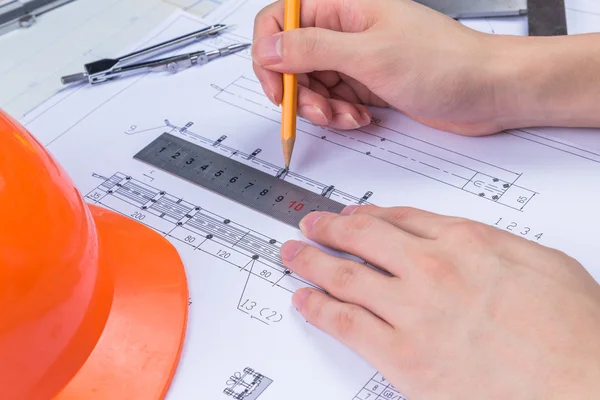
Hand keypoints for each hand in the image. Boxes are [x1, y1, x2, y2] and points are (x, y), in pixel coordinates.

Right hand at [252, 0, 599, 134]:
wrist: (488, 91)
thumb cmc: (447, 64)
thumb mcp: (370, 55)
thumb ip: (312, 50)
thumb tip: (269, 48)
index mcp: (344, 8)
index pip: (282, 20)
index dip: (270, 54)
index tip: (277, 84)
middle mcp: (346, 31)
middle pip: (292, 59)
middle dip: (299, 91)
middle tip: (319, 109)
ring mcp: (356, 59)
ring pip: (312, 84)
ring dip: (323, 108)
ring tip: (349, 115)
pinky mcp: (367, 83)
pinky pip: (334, 100)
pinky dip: (341, 115)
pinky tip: (361, 117)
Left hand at [280, 205, 599, 398]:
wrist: (582, 383)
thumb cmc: (574, 330)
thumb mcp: (540, 262)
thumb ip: (489, 244)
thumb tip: (460, 237)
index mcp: (466, 242)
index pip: (401, 218)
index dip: (369, 215)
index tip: (353, 215)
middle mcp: (432, 268)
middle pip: (363, 238)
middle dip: (330, 228)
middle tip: (311, 225)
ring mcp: (412, 311)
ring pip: (345, 275)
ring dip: (312, 261)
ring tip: (294, 254)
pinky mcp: (402, 355)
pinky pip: (344, 323)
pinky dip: (317, 308)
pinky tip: (304, 300)